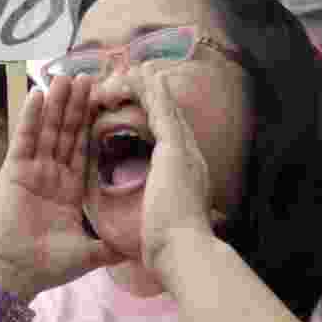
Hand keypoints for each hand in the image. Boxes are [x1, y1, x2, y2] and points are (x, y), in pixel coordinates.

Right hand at [0, 75, 124, 300]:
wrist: (15, 273)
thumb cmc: (46, 265)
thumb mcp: (88, 252)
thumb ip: (110, 246)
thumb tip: (138, 250)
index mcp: (69, 188)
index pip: (83, 148)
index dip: (92, 125)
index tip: (102, 102)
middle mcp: (51, 174)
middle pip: (66, 132)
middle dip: (76, 105)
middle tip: (87, 76)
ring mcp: (32, 170)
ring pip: (48, 129)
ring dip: (57, 103)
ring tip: (65, 76)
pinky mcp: (14, 170)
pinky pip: (25, 138)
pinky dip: (30, 116)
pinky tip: (38, 94)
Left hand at [92, 65, 215, 275]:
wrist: (183, 251)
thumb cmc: (168, 246)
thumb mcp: (160, 222)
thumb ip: (159, 212)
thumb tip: (155, 220)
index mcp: (184, 175)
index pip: (167, 137)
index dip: (155, 118)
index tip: (139, 106)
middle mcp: (189, 158)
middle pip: (168, 117)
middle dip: (151, 96)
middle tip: (133, 77)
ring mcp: (185, 150)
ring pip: (164, 108)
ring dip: (147, 88)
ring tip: (132, 70)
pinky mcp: (175, 148)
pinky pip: (160, 110)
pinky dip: (151, 91)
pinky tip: (141, 74)